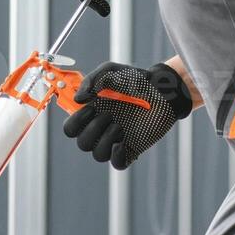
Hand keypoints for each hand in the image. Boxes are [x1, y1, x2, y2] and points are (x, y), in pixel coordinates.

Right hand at [61, 61, 192, 169]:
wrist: (163, 90)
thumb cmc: (136, 80)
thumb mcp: (110, 71)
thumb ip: (91, 80)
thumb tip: (77, 100)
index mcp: (92, 113)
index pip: (71, 128)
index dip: (75, 122)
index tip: (90, 107)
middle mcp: (101, 128)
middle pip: (82, 143)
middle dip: (93, 129)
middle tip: (109, 114)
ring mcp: (116, 140)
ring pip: (98, 155)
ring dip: (105, 140)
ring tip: (120, 125)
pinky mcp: (132, 148)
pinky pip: (118, 163)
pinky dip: (117, 155)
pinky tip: (124, 142)